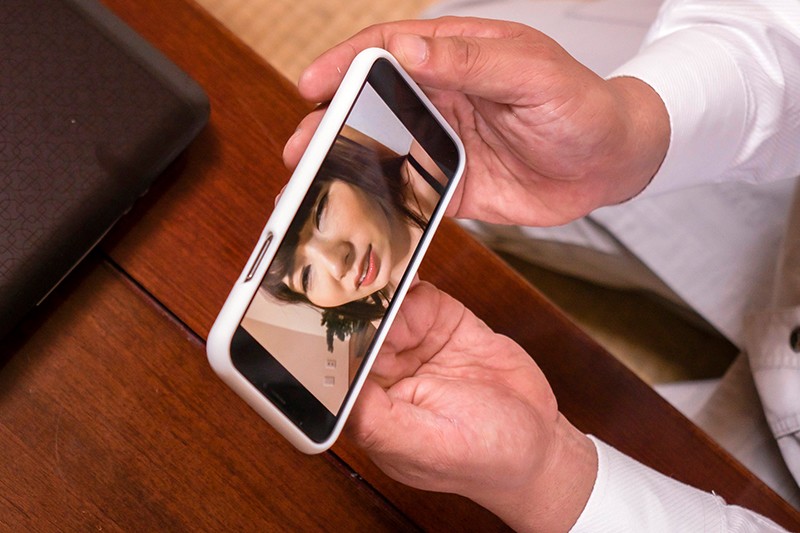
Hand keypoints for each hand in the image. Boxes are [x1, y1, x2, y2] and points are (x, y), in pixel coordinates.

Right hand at [284, 17, 668, 225]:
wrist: (611, 163)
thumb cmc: (581, 106)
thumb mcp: (531, 75)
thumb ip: (470, 63)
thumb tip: (405, 50)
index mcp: (457, 56)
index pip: (387, 50)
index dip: (345, 63)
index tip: (313, 84)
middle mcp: (444, 96)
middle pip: (372, 102)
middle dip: (331, 120)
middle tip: (301, 145)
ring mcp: (445, 140)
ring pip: (383, 147)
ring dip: (348, 162)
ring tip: (314, 180)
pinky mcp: (453, 182)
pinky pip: (410, 189)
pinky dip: (381, 200)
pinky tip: (358, 211)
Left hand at [346, 282, 596, 531]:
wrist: (539, 440)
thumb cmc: (484, 458)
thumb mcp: (430, 449)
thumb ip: (380, 422)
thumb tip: (338, 392)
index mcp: (371, 410)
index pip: (339, 369)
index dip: (338, 345)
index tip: (340, 324)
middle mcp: (387, 375)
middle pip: (358, 331)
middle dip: (357, 310)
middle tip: (360, 292)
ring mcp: (414, 346)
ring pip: (384, 308)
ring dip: (382, 294)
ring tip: (385, 281)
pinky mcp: (443, 324)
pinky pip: (418, 296)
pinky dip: (410, 284)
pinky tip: (410, 280)